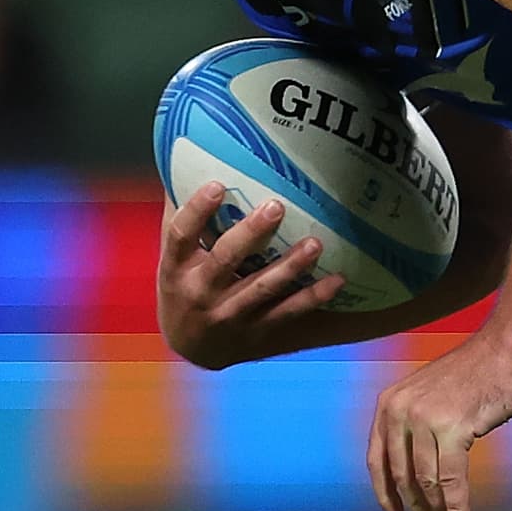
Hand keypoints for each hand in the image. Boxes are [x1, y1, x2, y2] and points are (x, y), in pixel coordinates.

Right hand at [156, 185, 344, 368]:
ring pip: (262, 289)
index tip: (218, 185)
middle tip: (276, 206)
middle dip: (251, 234)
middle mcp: (200, 293)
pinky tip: (337, 279)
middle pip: (225, 259)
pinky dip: (314, 297)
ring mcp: (229, 315)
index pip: (181, 235)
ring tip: (314, 243)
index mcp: (175, 268)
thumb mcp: (174, 257)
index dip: (197, 210)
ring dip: (290, 266)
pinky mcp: (257, 331)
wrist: (191, 347)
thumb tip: (186, 163)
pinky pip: (289, 313)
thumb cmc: (184, 286)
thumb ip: (184, 217)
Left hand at [366, 332, 511, 510]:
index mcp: (388, 404)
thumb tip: (418, 472)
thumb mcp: (428, 396)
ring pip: (426, 482)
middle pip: (401, 476)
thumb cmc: (475, 374)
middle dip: (415, 509)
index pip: (377, 461)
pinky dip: (456, 509)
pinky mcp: (452, 430)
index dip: (384, 495)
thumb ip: (415, 426)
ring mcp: (424, 420)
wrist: (505, 351)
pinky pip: (451, 481)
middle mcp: (399, 412)